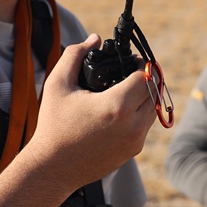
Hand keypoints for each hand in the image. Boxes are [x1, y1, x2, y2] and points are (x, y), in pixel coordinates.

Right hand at [22, 34, 156, 190]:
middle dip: (148, 78)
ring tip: (128, 88)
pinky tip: (122, 108)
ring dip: (146, 96)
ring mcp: (134, 141)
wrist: (52, 168)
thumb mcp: (58, 84)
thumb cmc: (53, 126)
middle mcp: (132, 125)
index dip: (142, 64)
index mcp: (117, 106)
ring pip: (153, 110)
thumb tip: (94, 39)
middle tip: (134, 70)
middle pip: (155, 92)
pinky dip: (139, 114)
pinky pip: (145, 126)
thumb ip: (75, 54)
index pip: (146, 76)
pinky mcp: (132, 152)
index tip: (133, 59)